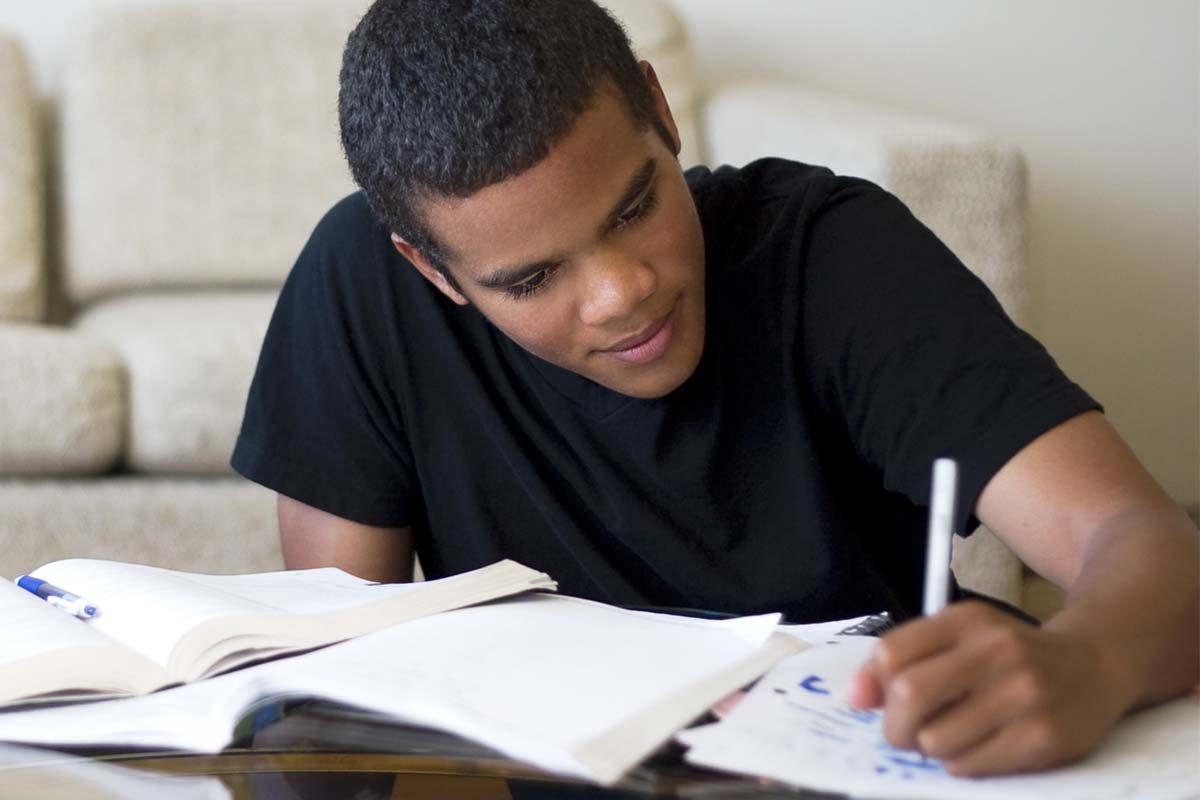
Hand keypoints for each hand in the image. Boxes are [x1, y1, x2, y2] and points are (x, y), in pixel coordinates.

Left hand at [846, 601, 1133, 775]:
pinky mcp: (1044, 738)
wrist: (1096, 665)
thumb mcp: (960, 638)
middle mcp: (997, 651)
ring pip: (936, 740)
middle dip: (893, 726)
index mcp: (968, 620)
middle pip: (909, 695)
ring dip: (932, 748)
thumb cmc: (1009, 655)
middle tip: (903, 734)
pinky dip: (962, 763)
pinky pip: (970, 765)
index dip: (875, 686)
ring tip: (952, 735)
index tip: (879, 702)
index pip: (892, 653)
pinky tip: (981, 746)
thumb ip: (903, 659)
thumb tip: (854, 697)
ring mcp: (1024, 695)